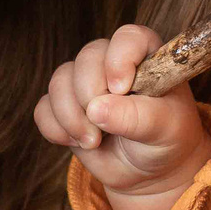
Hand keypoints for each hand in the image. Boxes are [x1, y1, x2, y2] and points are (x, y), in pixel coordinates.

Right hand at [33, 26, 210, 209]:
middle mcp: (112, 64)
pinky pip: (44, 109)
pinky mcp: (65, 107)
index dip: (119, 59)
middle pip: (86, 59)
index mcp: (146, 58)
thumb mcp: (165, 129)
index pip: (128, 38)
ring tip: (93, 141)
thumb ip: (136, 117)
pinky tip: (77, 142)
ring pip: (59, 82)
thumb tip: (96, 109)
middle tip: (105, 127)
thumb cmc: (166, 140)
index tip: (120, 89)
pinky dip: (55, 129)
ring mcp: (85, 84)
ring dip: (71, 116)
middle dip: (89, 95)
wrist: (150, 171)